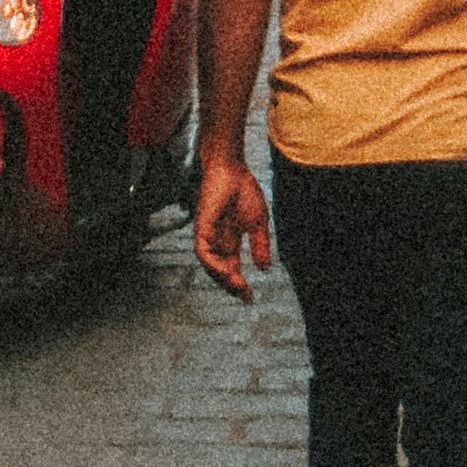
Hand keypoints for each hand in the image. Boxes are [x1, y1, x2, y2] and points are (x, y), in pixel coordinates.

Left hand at [192, 152, 273, 297]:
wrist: (232, 168)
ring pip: (209, 266)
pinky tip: (226, 271)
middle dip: (231, 286)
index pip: (231, 269)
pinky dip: (213, 265)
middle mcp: (217, 241)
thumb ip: (260, 245)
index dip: (239, 285)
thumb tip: (264, 268)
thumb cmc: (243, 189)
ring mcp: (208, 235)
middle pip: (220, 272)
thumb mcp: (258, 222)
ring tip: (238, 286)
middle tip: (245, 296)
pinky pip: (203, 252)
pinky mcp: (201, 227)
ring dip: (222, 279)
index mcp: (229, 241)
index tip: (250, 298)